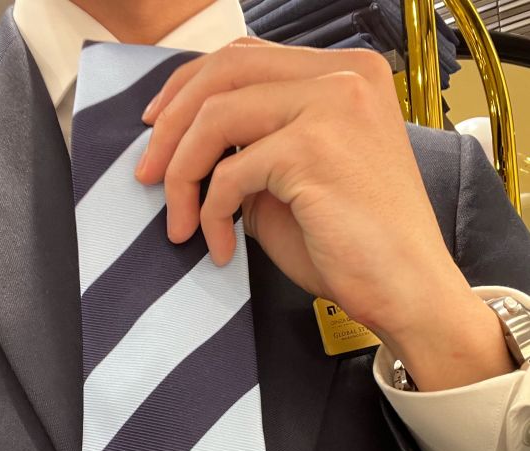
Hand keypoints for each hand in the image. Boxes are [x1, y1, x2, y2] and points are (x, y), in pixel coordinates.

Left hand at [136, 39, 514, 389]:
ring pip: (216, 117)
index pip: (246, 57)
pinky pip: (230, 173)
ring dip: (181, 176)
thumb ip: (254, 146)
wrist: (406, 289)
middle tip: (146, 175)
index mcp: (345, 74)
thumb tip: (191, 145)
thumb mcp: (296, 180)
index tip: (157, 129)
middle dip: (170, 126)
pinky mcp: (313, 149)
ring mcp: (331, 106)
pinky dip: (212, 213)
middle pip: (223, 72)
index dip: (188, 88)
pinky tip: (221, 246)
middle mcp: (343, 76)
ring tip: (179, 223)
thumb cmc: (356, 244)